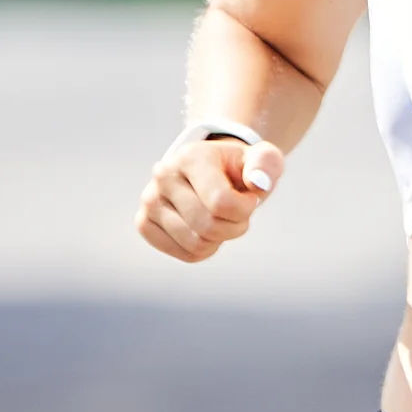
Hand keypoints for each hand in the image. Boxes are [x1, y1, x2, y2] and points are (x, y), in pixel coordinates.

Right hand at [135, 132, 284, 263]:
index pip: (221, 203)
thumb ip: (267, 164)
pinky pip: (184, 254)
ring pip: (196, 244)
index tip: (249, 198)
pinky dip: (203, 250)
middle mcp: (163, 176)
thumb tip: (258, 184)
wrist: (212, 171)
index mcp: (191, 157)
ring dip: (220, 239)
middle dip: (234, 226)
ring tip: (219, 218)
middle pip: (209, 226)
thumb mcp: (262, 159)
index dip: (245, 209)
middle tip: (236, 212)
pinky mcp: (144, 223)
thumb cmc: (239, 169)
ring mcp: (150, 200)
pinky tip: (203, 229)